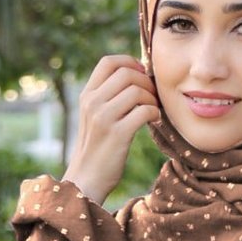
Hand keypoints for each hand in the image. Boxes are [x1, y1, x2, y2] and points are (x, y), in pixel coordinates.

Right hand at [65, 55, 161, 205]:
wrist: (87, 178)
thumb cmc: (97, 147)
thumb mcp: (94, 116)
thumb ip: (107, 96)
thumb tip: (137, 75)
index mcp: (87, 95)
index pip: (108, 62)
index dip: (129, 62)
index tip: (141, 74)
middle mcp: (92, 102)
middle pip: (127, 73)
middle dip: (146, 81)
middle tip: (152, 96)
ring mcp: (103, 117)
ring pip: (137, 91)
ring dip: (152, 99)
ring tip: (153, 110)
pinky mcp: (117, 134)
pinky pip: (144, 111)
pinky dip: (154, 113)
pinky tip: (154, 121)